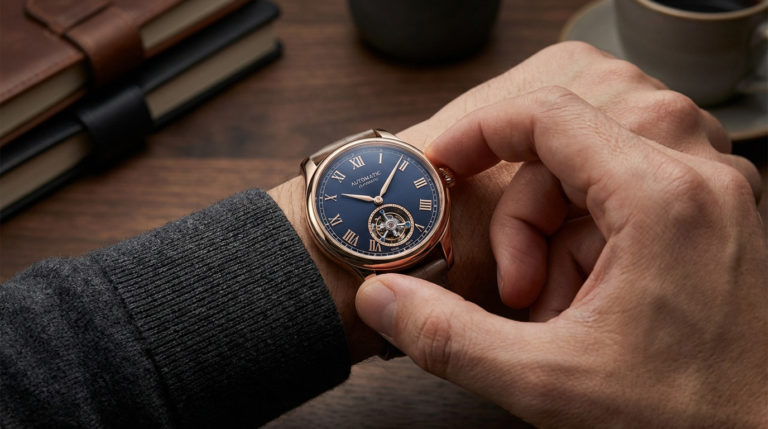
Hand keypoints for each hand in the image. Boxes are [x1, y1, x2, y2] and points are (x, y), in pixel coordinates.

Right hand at [270, 41, 760, 362]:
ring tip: (558, 310)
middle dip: (525, 216)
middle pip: (569, 148)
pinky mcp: (712, 221)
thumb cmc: (690, 419)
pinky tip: (590, 308)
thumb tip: (382, 298)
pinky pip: (627, 202)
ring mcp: (712, 198)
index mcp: (662, 198)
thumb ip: (449, 336)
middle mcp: (698, 179)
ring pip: (596, 174)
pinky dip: (591, 246)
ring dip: (558, 236)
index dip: (480, 133)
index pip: (548, 113)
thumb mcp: (548, 382)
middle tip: (520, 288)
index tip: (445, 164)